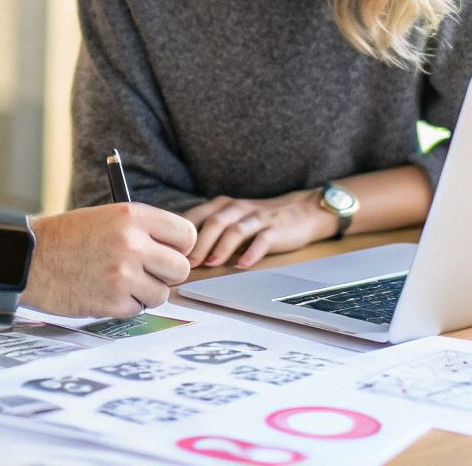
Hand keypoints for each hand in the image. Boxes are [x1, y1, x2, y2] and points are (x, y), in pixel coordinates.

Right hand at [21, 203, 195, 317]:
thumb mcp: (107, 217)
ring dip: (145, 292)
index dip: (179, 247)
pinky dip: (124, 305)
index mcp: (133, 215)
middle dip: (166, 274)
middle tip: (146, 272)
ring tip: (119, 281)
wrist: (26, 259)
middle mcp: (132, 244)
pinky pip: (138, 309)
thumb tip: (179, 255)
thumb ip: (143, 231)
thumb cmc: (66, 237)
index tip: (169, 252)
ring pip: (162, 294)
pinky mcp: (112, 301)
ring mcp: (123, 275)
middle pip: (180, 269)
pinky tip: (103, 291)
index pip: (186, 235)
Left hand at [184, 190, 332, 268]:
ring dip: (221, 247)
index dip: (181, 234)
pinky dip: (252, 252)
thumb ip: (209, 230)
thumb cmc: (259, 220)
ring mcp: (257, 218)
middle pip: (213, 222)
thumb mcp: (231, 219)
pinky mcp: (276, 229)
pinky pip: (262, 240)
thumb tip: (178, 251)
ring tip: (210, 264)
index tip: (169, 254)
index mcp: (223, 205)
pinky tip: (243, 265)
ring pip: (235, 229)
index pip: (196, 216)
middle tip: (186, 264)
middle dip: (198, 244)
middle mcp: (238, 208)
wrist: (302, 211)